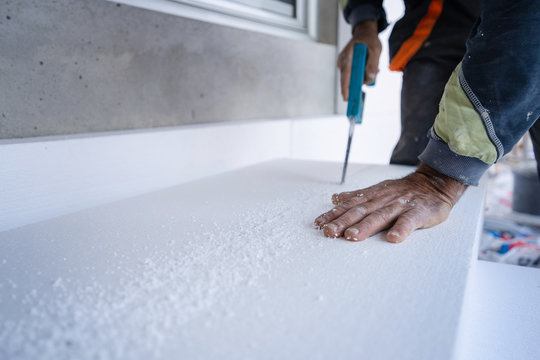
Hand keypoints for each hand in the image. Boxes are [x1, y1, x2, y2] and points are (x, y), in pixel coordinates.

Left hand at [314, 164, 467, 242]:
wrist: (434, 183)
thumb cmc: (404, 191)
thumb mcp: (378, 190)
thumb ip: (358, 197)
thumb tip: (335, 199)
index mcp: (373, 196)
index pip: (349, 205)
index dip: (334, 214)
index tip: (319, 224)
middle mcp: (383, 200)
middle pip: (360, 212)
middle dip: (343, 222)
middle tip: (329, 232)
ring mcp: (400, 205)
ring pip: (381, 216)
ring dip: (365, 226)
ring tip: (352, 236)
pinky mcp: (418, 212)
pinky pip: (409, 221)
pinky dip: (401, 229)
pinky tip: (393, 238)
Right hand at [337, 20, 381, 99]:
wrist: (364, 33)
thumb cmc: (369, 40)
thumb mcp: (376, 49)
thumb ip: (373, 64)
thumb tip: (369, 80)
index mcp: (347, 56)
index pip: (345, 75)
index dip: (345, 88)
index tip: (347, 98)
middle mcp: (343, 62)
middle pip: (349, 80)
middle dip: (359, 83)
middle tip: (370, 82)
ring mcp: (344, 65)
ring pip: (353, 79)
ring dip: (364, 77)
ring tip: (374, 68)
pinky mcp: (348, 68)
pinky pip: (355, 76)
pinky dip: (363, 75)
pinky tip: (370, 68)